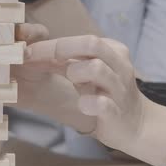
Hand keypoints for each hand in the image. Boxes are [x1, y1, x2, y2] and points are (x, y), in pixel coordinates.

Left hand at [26, 35, 148, 150]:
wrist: (138, 125)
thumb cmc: (106, 94)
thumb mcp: (89, 72)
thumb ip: (66, 61)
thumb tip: (32, 52)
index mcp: (112, 52)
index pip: (83, 39)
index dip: (52, 44)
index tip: (28, 52)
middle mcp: (118, 67)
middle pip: (92, 44)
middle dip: (60, 48)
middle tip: (37, 59)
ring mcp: (118, 90)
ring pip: (97, 69)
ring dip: (76, 71)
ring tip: (70, 81)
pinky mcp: (116, 114)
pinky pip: (103, 104)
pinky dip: (89, 102)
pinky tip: (81, 104)